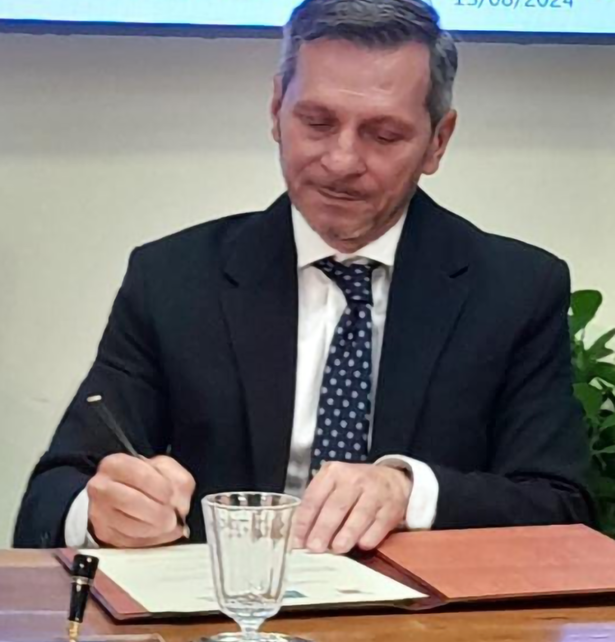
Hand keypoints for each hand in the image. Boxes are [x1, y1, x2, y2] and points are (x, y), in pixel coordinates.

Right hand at [87, 453, 194, 547]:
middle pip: (131, 501)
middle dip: (158, 512)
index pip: (138, 474)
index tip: (171, 495)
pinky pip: (128, 542)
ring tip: (169, 525)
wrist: (128, 492)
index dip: (159, 487)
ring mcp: (98, 512)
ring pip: (129, 526)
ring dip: (156, 529)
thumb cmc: (149, 478)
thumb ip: (178, 481)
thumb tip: (181, 507)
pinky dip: (150, 540)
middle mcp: (100, 487)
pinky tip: (161, 533)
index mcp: (114, 464)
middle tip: (172, 516)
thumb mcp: (167, 469)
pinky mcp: (103, 533)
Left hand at [293, 462, 411, 554]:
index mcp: (334, 472)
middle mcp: (354, 479)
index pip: (314, 497)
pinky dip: (368, 538)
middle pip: (336, 506)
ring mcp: (375, 492)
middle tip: (314, 548)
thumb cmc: (354, 486)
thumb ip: (318, 504)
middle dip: (323, 529)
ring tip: (336, 549)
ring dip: (345, 536)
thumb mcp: (334, 485)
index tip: (297, 540)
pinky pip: (378, 527)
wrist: (392, 480)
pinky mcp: (391, 508)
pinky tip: (360, 545)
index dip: (304, 520)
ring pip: (359, 516)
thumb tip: (302, 536)